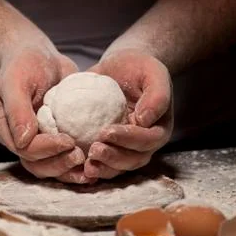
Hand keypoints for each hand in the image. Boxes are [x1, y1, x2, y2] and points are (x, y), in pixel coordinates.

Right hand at [0, 35, 89, 182]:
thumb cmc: (23, 65)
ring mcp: (43, 142)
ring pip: (54, 168)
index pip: (27, 150)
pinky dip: (82, 164)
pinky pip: (69, 156)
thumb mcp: (15, 82)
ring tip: (91, 166)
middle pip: (39, 166)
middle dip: (60, 165)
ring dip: (71, 171)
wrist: (40, 58)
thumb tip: (23, 140)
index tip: (68, 140)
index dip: (47, 150)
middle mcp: (25, 142)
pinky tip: (99, 163)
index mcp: (10, 132)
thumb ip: (17, 110)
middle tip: (81, 155)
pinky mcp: (60, 139)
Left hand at [84, 49, 172, 179]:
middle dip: (114, 158)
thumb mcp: (153, 72)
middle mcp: (143, 144)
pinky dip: (92, 166)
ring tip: (86, 162)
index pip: (147, 140)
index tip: (107, 131)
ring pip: (118, 167)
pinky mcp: (109, 149)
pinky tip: (77, 164)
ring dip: (103, 167)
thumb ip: (157, 95)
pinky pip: (102, 163)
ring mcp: (126, 149)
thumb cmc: (139, 68)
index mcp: (158, 128)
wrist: (121, 69)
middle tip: (94, 150)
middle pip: (133, 160)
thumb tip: (144, 120)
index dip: (129, 139)